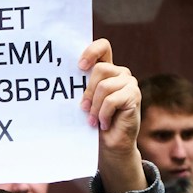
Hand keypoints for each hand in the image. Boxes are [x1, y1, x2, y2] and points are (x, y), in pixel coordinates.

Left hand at [78, 39, 145, 192]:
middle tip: (83, 109)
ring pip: (104, 86)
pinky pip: (111, 100)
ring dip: (94, 107)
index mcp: (107, 70)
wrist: (110, 146)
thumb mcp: (83, 102)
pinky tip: (104, 124)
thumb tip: (58, 80)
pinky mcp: (134, 96)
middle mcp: (120, 73)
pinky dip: (103, 114)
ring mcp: (129, 83)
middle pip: (100, 69)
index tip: (80, 67)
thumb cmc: (93, 123)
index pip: (103, 47)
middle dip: (87, 92)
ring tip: (93, 120)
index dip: (91, 50)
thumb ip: (79, 88)